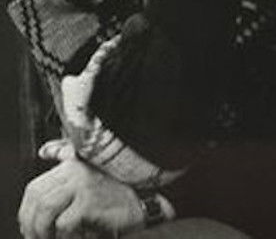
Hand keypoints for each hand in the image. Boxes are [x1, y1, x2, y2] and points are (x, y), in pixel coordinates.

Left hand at [18, 158, 144, 238]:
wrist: (143, 200)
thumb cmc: (117, 191)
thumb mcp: (90, 173)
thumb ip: (67, 157)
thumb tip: (44, 151)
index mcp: (72, 164)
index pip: (35, 187)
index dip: (27, 211)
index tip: (28, 226)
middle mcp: (74, 170)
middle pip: (37, 197)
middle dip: (30, 223)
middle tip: (35, 237)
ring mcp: (82, 184)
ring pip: (45, 210)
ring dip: (42, 231)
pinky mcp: (89, 201)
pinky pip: (63, 224)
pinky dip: (62, 237)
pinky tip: (69, 238)